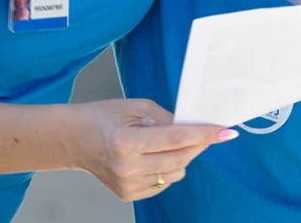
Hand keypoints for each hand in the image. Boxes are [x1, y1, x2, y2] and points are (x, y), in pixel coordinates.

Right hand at [72, 99, 236, 200]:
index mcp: (126, 142)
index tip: (225, 131)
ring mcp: (127, 185)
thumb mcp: (136, 106)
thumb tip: (193, 127)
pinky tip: (156, 155)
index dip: (204, 134)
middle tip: (208, 132)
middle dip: (199, 144)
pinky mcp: (128, 194)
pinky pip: (163, 183)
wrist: (75, 140)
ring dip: (183, 156)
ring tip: (170, 141)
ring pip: (176, 173)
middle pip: (180, 158)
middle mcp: (127, 167)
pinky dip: (168, 168)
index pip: (176, 139)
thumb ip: (167, 118)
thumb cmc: (103, 118)